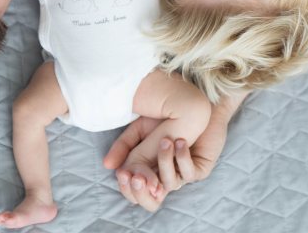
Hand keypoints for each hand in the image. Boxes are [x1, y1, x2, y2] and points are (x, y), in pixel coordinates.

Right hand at [103, 113, 228, 210]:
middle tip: (137, 176)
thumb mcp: (138, 130)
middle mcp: (164, 177)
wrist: (193, 106)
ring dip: (164, 162)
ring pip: (169, 184)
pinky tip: (179, 141)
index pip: (135, 193)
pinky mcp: (199, 169)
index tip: (122, 173)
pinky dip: (182, 158)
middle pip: (151, 202)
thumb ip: (123, 146)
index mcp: (147, 172)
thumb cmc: (163, 119)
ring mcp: (181, 174)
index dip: (127, 189)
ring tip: (165, 140)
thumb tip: (107, 166)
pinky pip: (188, 173)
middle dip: (142, 193)